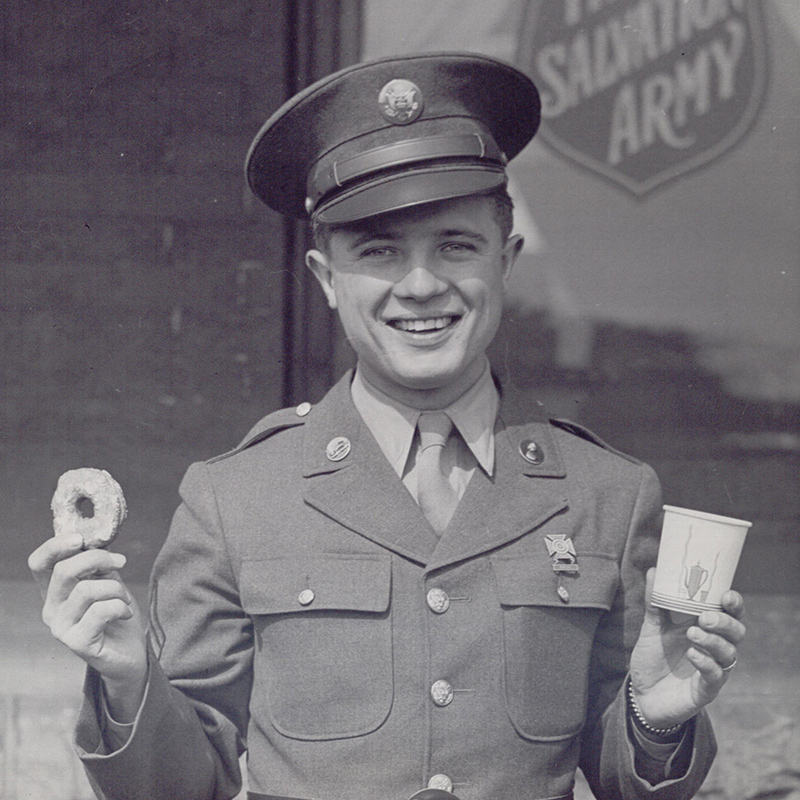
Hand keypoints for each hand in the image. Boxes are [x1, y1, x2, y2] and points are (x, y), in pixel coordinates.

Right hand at [28, 533, 147, 719]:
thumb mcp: (108, 582)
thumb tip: (96, 539)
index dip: (55, 545)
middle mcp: (51, 609)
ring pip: (86, 590)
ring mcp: (61, 628)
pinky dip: (120, 606)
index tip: (81, 538)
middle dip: (98, 558)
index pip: (39, 563)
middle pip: (64, 570)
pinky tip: (126, 613)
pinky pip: (100, 611)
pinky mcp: (77, 643)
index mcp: (55, 591)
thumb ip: (98, 564)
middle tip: (121, 562)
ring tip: (125, 599)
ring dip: (116, 588)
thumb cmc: (117, 615)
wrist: (131, 652)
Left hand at [628, 567, 745, 727]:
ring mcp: (713, 669)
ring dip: (713, 641)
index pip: (730, 613)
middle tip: (705, 617)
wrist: (641, 694)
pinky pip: (716, 676)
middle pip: (737, 632)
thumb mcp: (651, 628)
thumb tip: (654, 570)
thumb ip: (654, 602)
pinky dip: (707, 663)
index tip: (726, 595)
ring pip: (729, 653)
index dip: (734, 603)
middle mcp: (714, 648)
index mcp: (705, 628)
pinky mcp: (706, 689)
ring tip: (692, 634)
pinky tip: (692, 655)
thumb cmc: (653, 657)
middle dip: (725, 622)